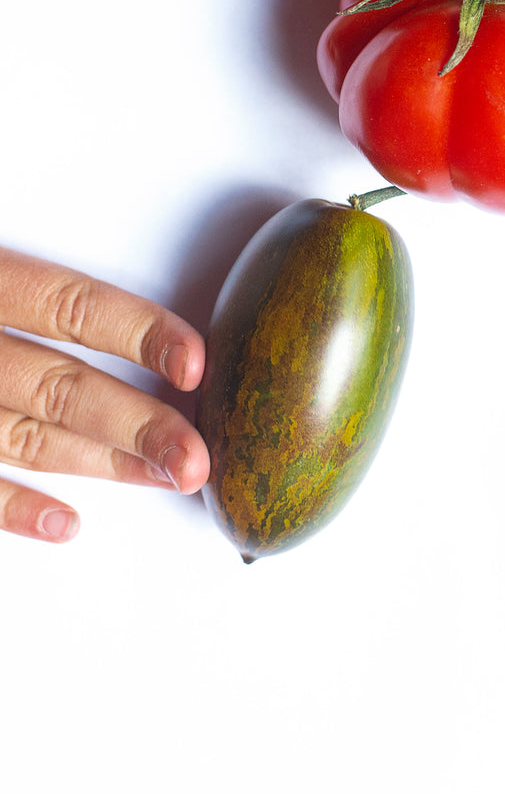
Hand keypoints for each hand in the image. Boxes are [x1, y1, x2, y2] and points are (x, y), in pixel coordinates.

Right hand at [0, 248, 208, 543]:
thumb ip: (31, 275)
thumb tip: (100, 271)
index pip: (71, 307)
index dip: (137, 333)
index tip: (195, 362)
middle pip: (59, 386)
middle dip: (136, 424)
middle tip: (197, 456)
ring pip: (24, 438)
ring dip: (99, 463)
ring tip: (166, 478)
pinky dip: (15, 508)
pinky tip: (67, 522)